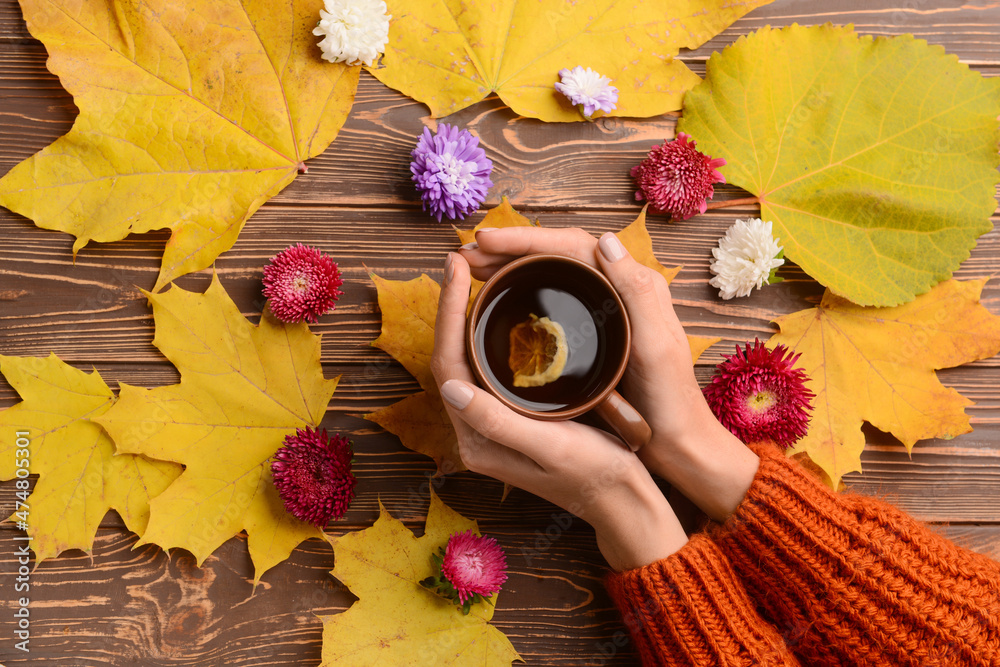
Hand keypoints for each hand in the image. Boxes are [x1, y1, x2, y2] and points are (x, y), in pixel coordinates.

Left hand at [431, 250, 686, 570]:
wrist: (626, 501)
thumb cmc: (596, 474)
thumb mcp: (551, 446)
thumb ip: (498, 421)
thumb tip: (450, 387)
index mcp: (477, 440)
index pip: (448, 365)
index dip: (449, 312)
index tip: (458, 269)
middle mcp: (476, 432)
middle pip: (451, 358)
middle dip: (452, 307)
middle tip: (460, 261)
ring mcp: (493, 425)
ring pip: (467, 360)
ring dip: (466, 318)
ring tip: (474, 277)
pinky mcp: (512, 419)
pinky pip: (488, 368)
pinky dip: (488, 334)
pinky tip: (501, 312)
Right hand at [461, 226, 759, 520]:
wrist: (679, 442)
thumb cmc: (671, 400)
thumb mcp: (656, 346)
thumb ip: (637, 292)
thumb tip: (604, 240)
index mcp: (634, 284)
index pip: (572, 245)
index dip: (525, 240)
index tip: (484, 243)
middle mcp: (618, 289)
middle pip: (556, 254)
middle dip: (509, 249)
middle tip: (465, 254)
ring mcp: (604, 311)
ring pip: (550, 274)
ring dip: (510, 267)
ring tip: (472, 270)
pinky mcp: (592, 333)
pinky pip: (551, 299)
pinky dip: (521, 292)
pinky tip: (497, 302)